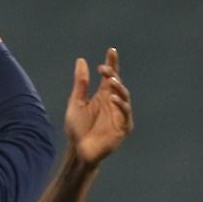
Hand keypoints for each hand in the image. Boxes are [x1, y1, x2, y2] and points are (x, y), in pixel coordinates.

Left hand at [65, 48, 132, 166]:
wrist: (78, 151)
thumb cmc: (77, 128)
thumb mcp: (76, 102)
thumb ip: (80, 83)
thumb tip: (81, 60)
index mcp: (103, 96)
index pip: (110, 76)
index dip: (112, 63)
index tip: (111, 50)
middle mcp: (113, 103)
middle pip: (118, 84)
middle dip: (113, 75)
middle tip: (104, 68)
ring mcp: (119, 115)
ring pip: (124, 97)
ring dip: (119, 88)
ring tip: (111, 81)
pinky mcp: (123, 127)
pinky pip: (125, 114)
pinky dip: (121, 105)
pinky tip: (113, 98)